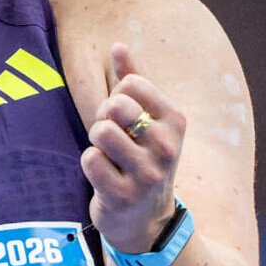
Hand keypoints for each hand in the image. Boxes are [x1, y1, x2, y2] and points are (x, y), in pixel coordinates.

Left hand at [80, 43, 184, 256]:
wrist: (147, 221)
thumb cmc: (142, 158)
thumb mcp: (146, 119)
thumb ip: (132, 80)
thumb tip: (118, 45)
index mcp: (175, 120)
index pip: (131, 83)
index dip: (116, 96)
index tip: (124, 117)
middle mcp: (167, 146)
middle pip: (115, 106)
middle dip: (103, 118)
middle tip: (111, 138)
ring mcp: (147, 173)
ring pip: (101, 132)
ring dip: (96, 143)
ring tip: (109, 156)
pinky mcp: (123, 195)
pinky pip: (90, 160)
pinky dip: (90, 165)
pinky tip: (104, 177)